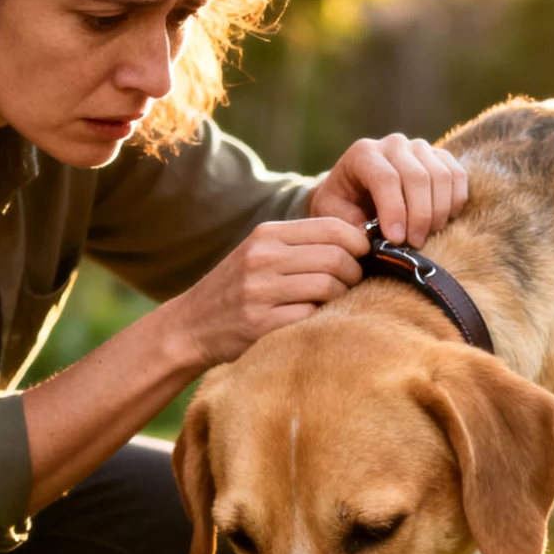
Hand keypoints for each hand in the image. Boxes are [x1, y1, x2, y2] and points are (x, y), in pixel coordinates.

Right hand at [166, 217, 367, 366]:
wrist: (190, 325)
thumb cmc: (237, 289)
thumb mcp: (261, 253)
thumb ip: (301, 244)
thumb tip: (360, 242)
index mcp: (267, 234)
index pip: (333, 227)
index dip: (358, 243)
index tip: (362, 257)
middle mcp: (262, 257)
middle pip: (337, 257)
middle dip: (355, 273)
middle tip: (351, 285)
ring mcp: (260, 291)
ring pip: (329, 286)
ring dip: (341, 297)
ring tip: (334, 303)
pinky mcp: (260, 323)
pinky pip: (311, 316)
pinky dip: (321, 319)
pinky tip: (315, 320)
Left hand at [308, 133, 468, 248]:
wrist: (357, 192)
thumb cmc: (343, 206)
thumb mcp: (334, 215)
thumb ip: (349, 224)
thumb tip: (372, 238)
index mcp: (363, 153)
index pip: (386, 179)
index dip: (394, 211)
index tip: (396, 240)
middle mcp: (393, 144)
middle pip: (417, 178)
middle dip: (419, 216)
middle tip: (414, 244)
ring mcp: (419, 147)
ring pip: (441, 176)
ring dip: (439, 212)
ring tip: (426, 236)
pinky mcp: (439, 156)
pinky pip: (457, 175)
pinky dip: (455, 201)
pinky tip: (444, 222)